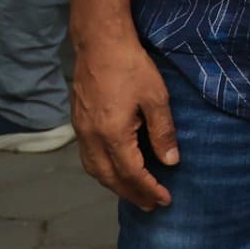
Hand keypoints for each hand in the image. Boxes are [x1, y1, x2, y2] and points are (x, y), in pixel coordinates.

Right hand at [72, 32, 177, 209]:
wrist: (99, 43)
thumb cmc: (131, 66)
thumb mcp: (156, 98)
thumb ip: (163, 132)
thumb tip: (171, 161)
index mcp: (112, 135)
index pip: (131, 174)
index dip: (149, 189)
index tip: (165, 200)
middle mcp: (91, 138)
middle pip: (109, 178)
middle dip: (131, 194)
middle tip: (151, 205)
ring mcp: (81, 131)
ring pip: (95, 170)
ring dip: (114, 185)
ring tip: (134, 193)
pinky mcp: (78, 122)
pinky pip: (88, 157)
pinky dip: (102, 170)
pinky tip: (115, 169)